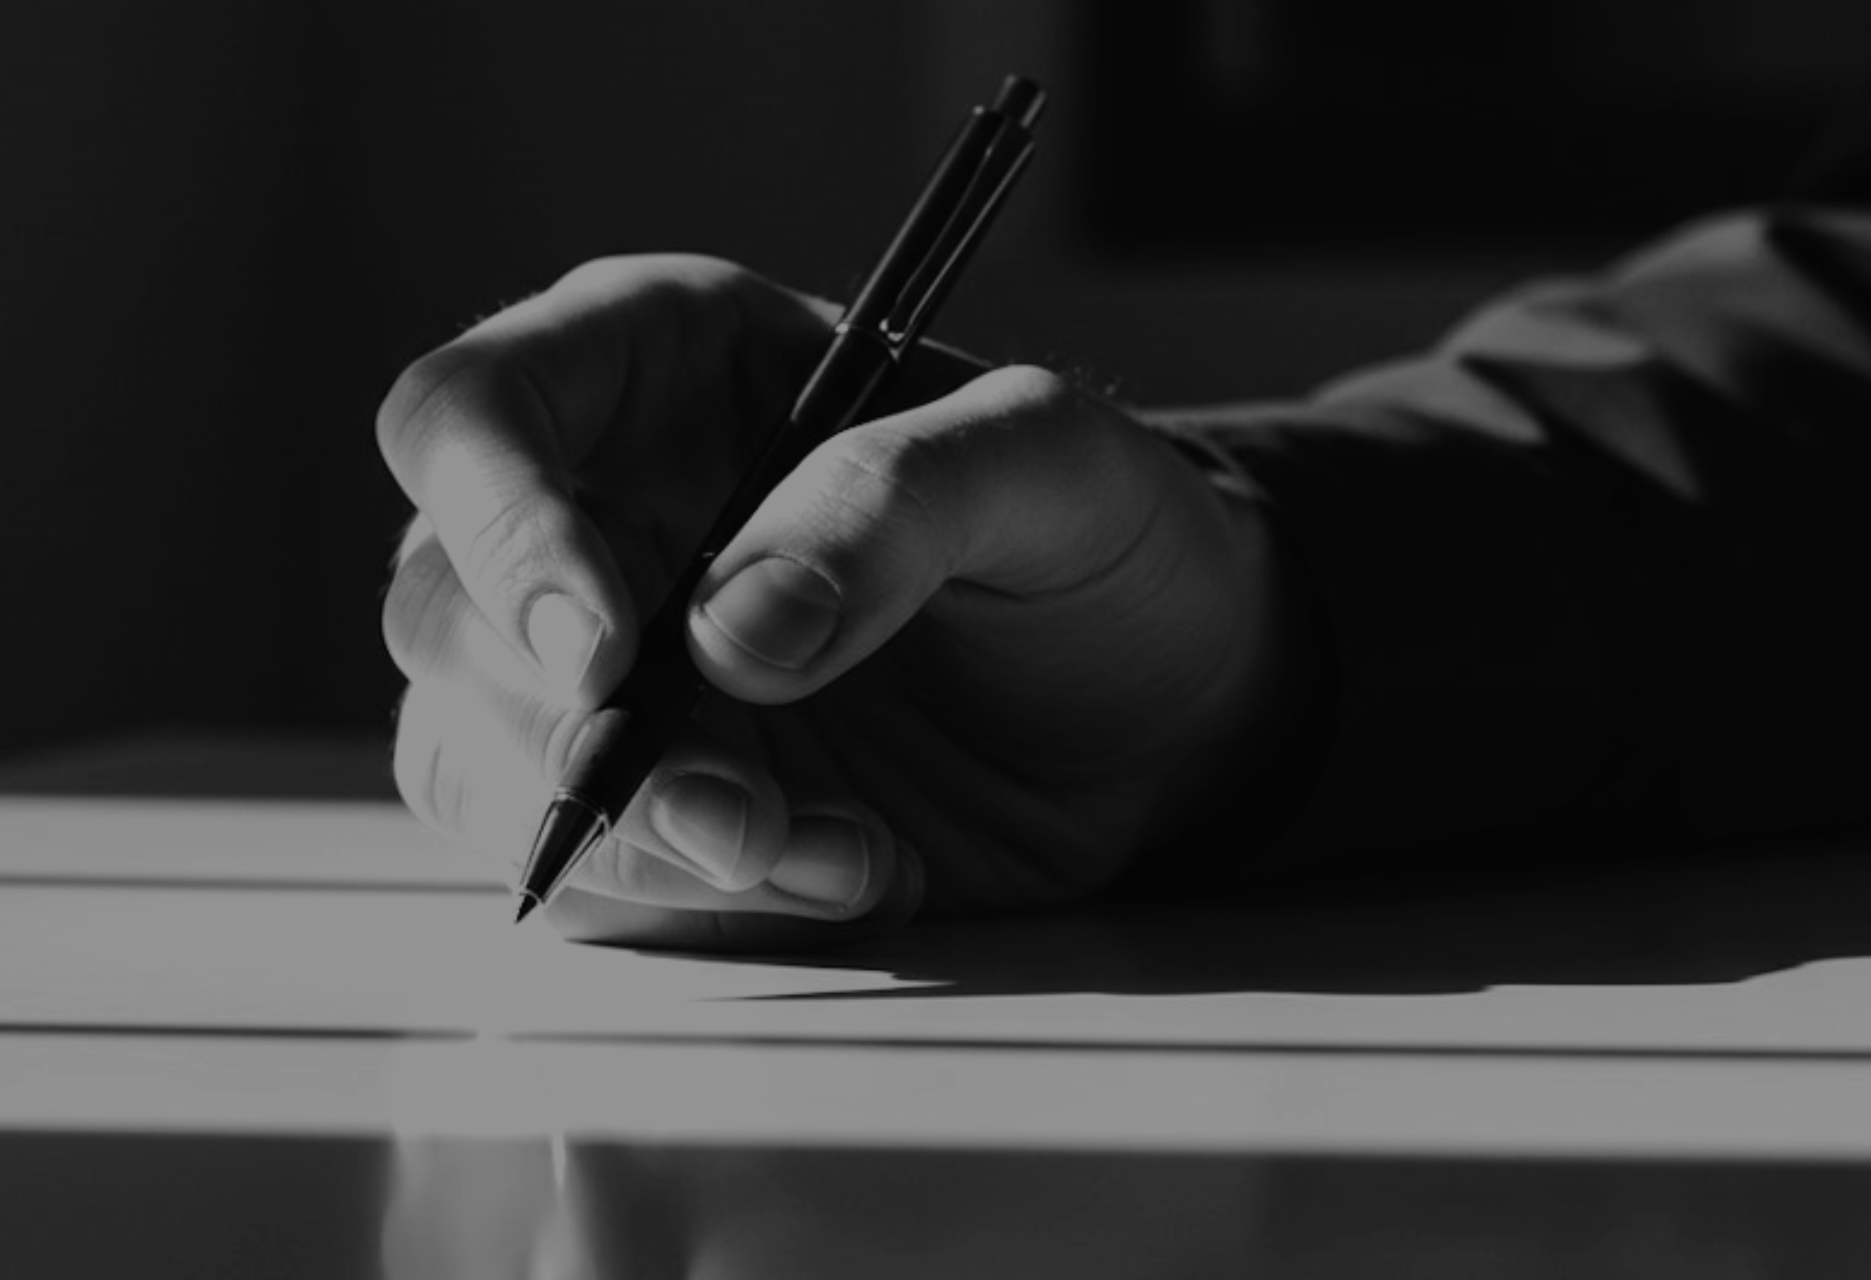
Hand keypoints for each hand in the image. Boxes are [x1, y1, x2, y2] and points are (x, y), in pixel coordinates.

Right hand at [378, 255, 1294, 951]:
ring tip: (831, 850)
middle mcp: (601, 514)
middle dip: (572, 735)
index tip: (608, 650)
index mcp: (659, 369)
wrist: (1161, 697)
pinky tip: (847, 870)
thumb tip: (731, 633)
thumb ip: (898, 502)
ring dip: (634, 842)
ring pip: (477, 759)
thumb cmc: (1096, 536)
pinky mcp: (648, 799)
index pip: (470, 418)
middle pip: (442, 615)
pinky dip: (695, 902)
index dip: (499, 529)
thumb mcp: (1050, 465)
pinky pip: (583, 872)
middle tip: (736, 808)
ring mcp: (609, 670)